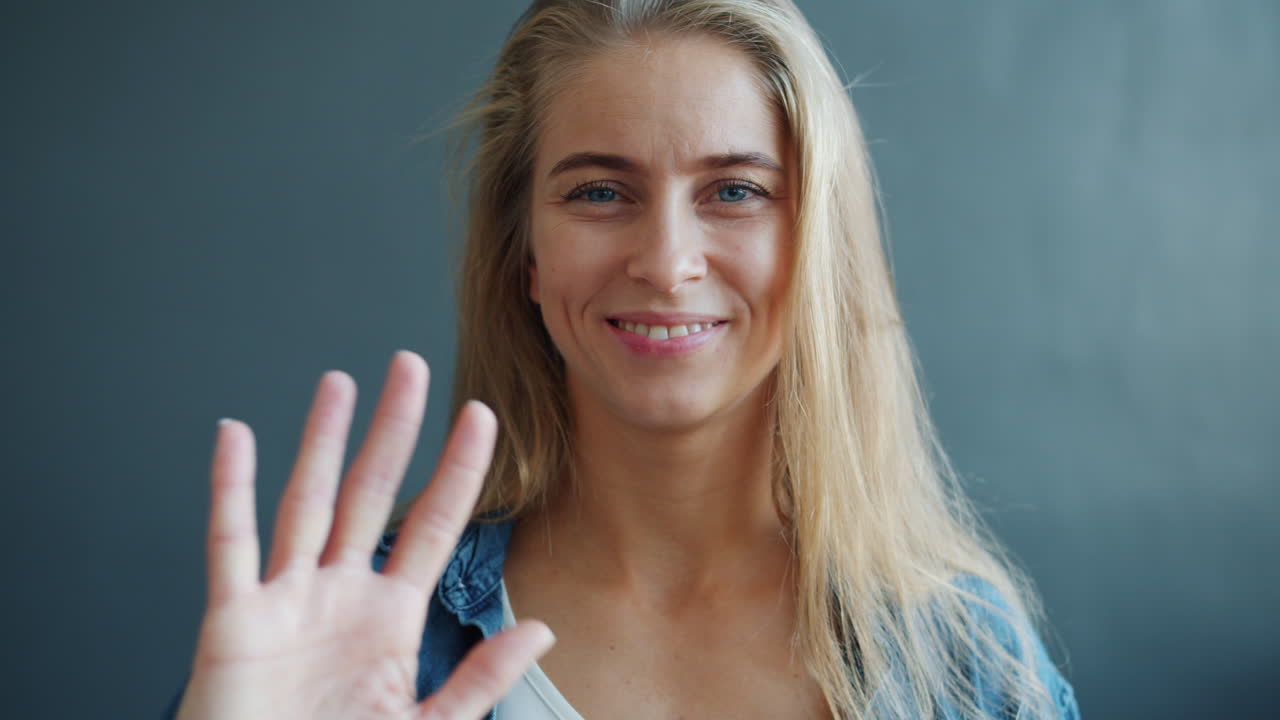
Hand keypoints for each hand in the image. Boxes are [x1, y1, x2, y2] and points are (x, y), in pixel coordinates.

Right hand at [176, 350, 552, 719]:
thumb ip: (479, 680)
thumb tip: (541, 630)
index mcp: (391, 618)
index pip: (435, 525)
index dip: (458, 469)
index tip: (481, 416)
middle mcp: (340, 596)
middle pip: (372, 492)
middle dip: (393, 430)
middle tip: (410, 366)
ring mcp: (287, 602)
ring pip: (308, 502)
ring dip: (322, 442)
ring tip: (340, 385)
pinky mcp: (234, 621)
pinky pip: (232, 544)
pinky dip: (230, 491)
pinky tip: (236, 437)